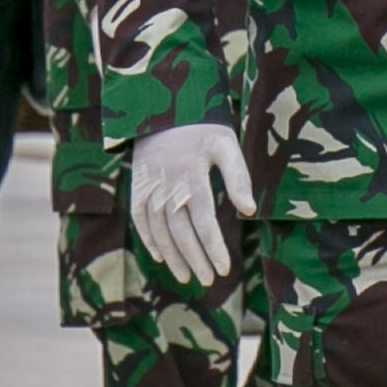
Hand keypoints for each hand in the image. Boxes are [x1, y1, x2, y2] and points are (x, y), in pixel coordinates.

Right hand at [129, 122, 255, 286]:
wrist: (163, 105)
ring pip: (159, 230)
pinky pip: (140, 219)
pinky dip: (149, 240)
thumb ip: (238, 177)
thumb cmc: (202, 127)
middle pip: (181, 232)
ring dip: (173, 256)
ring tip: (187, 277)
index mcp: (192, 176)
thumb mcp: (226, 145)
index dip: (213, 248)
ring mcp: (149, 187)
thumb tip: (249, 211)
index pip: (204, 222)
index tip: (223, 269)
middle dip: (195, 259)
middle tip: (208, 280)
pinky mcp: (137, 186)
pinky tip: (161, 257)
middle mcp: (168, 185)